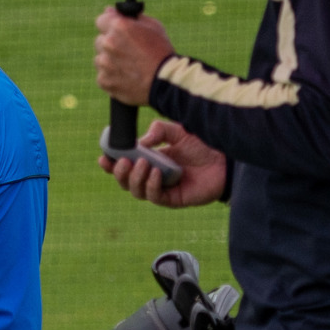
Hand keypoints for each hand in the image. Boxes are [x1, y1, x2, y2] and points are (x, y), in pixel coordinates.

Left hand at [93, 6, 174, 105]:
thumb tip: (110, 10)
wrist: (165, 82)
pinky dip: (111, 76)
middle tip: (127, 51)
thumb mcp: (152, 26)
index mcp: (119, 26)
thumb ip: (130, 17)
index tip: (116, 31)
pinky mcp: (104, 80)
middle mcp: (108, 43)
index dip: (109, 25)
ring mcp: (104, 63)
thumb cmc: (161, 52)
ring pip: (100, 59)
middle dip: (110, 44)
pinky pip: (102, 75)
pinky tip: (126, 77)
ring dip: (109, 61)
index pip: (101, 20)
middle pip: (100, 40)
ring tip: (128, 66)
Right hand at [99, 120, 227, 207]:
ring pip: (137, 191)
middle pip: (126, 181)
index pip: (125, 165)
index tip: (104, 156)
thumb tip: (141, 141)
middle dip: (119, 173)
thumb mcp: (178, 130)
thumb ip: (160, 130)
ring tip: (143, 164)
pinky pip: (155, 197)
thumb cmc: (203, 144)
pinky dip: (151, 185)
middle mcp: (153, 175)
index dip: (111, 163)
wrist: (226, 158)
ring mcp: (163, 188)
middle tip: (123, 161)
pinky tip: (156, 173)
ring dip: (135, 178)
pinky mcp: (174, 199)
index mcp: (150, 159)